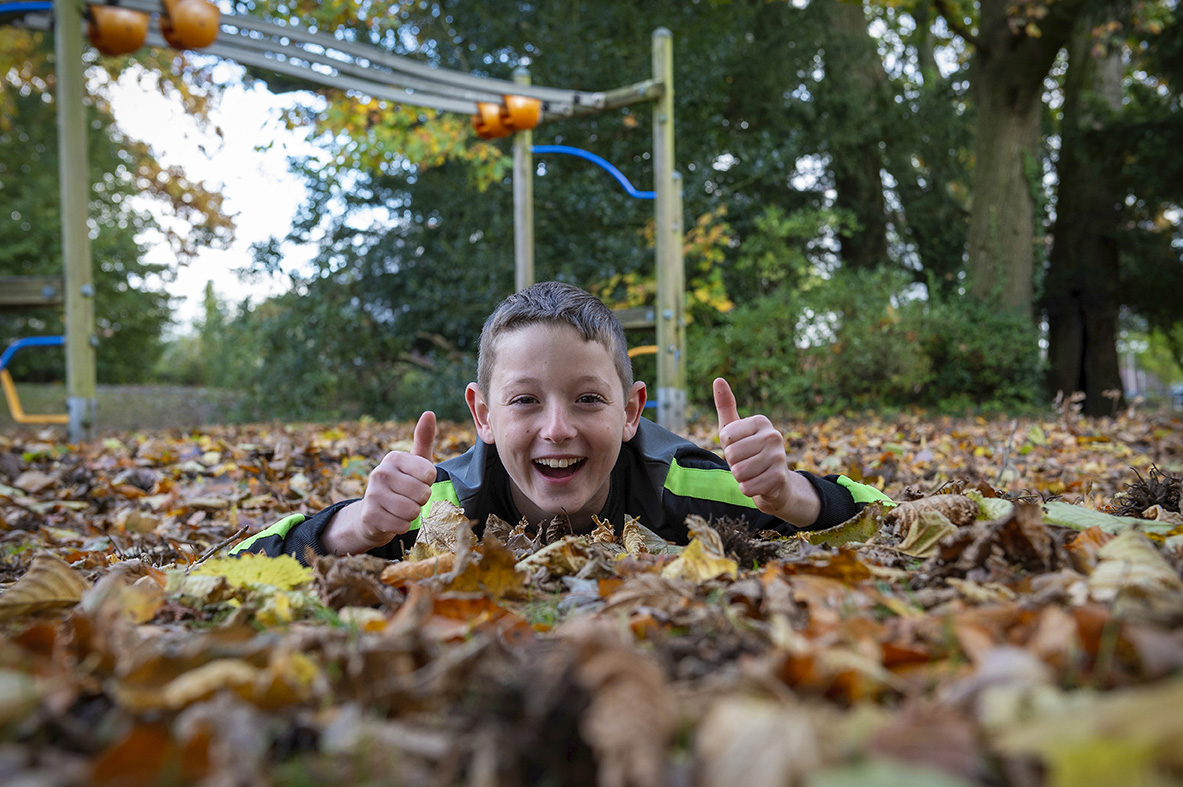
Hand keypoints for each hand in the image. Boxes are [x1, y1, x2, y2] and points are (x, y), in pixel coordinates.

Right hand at [322, 411, 437, 554]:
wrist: (373, 514)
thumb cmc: (402, 485)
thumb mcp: (415, 462)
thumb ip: (424, 439)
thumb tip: (429, 413)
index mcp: (394, 458)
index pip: (429, 474)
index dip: (428, 483)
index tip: (417, 482)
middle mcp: (380, 472)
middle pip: (422, 494)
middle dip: (421, 500)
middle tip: (410, 498)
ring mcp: (372, 494)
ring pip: (412, 511)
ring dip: (412, 515)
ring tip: (402, 508)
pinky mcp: (369, 516)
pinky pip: (402, 525)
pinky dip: (402, 526)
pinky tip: (393, 520)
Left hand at [713, 378, 819, 526]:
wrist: (774, 482)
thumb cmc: (748, 452)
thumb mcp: (733, 429)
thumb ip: (726, 405)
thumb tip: (718, 379)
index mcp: (761, 421)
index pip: (726, 437)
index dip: (727, 447)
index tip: (739, 448)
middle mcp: (773, 435)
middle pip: (732, 454)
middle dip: (733, 464)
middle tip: (746, 463)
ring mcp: (779, 457)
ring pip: (738, 472)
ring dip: (740, 477)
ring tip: (752, 473)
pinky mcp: (779, 477)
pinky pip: (747, 487)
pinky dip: (747, 489)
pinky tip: (757, 483)